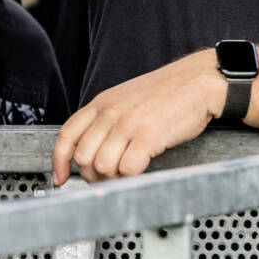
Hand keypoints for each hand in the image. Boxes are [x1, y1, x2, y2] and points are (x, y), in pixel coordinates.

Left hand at [51, 49, 225, 182]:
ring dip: (114, 178)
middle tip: (107, 179)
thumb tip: (95, 149)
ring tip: (127, 174)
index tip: (60, 177)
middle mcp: (111, 112)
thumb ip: (108, 119)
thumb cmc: (169, 92)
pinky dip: (132, 177)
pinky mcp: (148, 135)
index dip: (59, 161)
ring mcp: (128, 124)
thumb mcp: (128, 98)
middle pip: (83, 157)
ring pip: (103, 166)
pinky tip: (141, 169)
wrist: (200, 80)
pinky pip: (128, 168)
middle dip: (93, 175)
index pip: (67, 135)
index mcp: (102, 102)